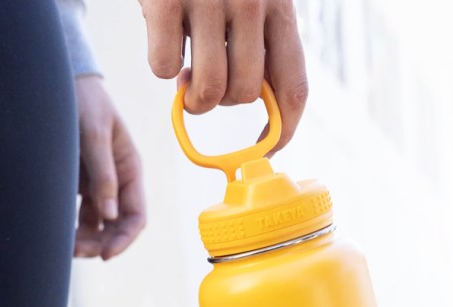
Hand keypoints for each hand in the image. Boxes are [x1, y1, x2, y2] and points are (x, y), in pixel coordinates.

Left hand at [74, 76, 146, 260]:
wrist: (58, 83)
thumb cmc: (84, 102)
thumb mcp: (94, 134)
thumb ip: (102, 174)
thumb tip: (109, 217)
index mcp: (130, 169)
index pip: (135, 215)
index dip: (124, 239)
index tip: (105, 255)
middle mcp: (116, 181)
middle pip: (116, 226)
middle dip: (101, 243)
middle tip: (76, 253)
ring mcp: (97, 184)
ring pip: (96, 225)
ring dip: (85, 240)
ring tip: (64, 247)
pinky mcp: (77, 184)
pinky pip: (79, 215)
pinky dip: (71, 227)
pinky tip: (58, 234)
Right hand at [139, 0, 307, 152]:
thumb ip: (257, 41)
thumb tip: (250, 101)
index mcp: (279, 7)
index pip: (293, 85)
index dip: (283, 128)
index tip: (266, 147)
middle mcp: (251, 2)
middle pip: (243, 94)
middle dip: (218, 103)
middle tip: (200, 85)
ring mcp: (208, 0)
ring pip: (208, 89)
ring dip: (190, 97)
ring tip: (183, 75)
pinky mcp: (166, 0)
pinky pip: (162, 67)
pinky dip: (159, 67)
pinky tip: (162, 40)